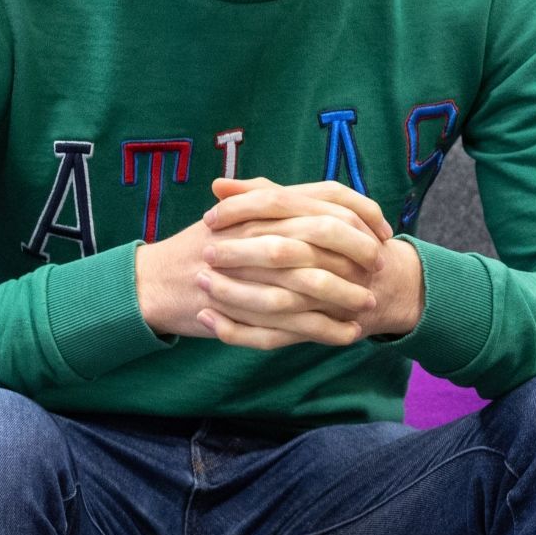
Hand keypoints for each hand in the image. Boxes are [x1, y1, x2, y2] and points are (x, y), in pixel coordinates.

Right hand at [130, 182, 391, 344]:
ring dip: (347, 297)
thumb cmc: (197, 246)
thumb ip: (272, 199)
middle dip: (360, 256)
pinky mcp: (246, 310)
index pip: (326, 197)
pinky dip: (325, 330)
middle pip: (325, 239)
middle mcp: (259, 233)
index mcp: (262, 207)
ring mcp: (251, 273)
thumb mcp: (234, 211)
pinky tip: (346, 336)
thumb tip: (320, 198)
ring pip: (313, 284)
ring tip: (369, 308)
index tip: (383, 231)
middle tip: (381, 270)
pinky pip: (294, 323)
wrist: (152, 281)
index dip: (361, 213)